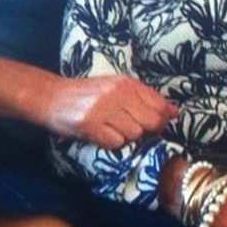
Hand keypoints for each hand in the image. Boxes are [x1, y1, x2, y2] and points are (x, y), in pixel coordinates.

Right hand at [42, 75, 177, 147]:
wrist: (52, 96)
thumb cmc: (88, 94)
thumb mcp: (117, 88)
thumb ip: (144, 98)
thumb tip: (174, 112)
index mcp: (128, 82)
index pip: (159, 104)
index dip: (163, 119)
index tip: (157, 126)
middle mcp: (118, 93)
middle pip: (151, 122)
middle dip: (147, 131)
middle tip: (131, 130)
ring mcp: (104, 108)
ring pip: (134, 134)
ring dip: (126, 137)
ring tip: (111, 129)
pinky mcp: (90, 124)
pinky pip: (115, 143)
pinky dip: (112, 144)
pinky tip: (101, 135)